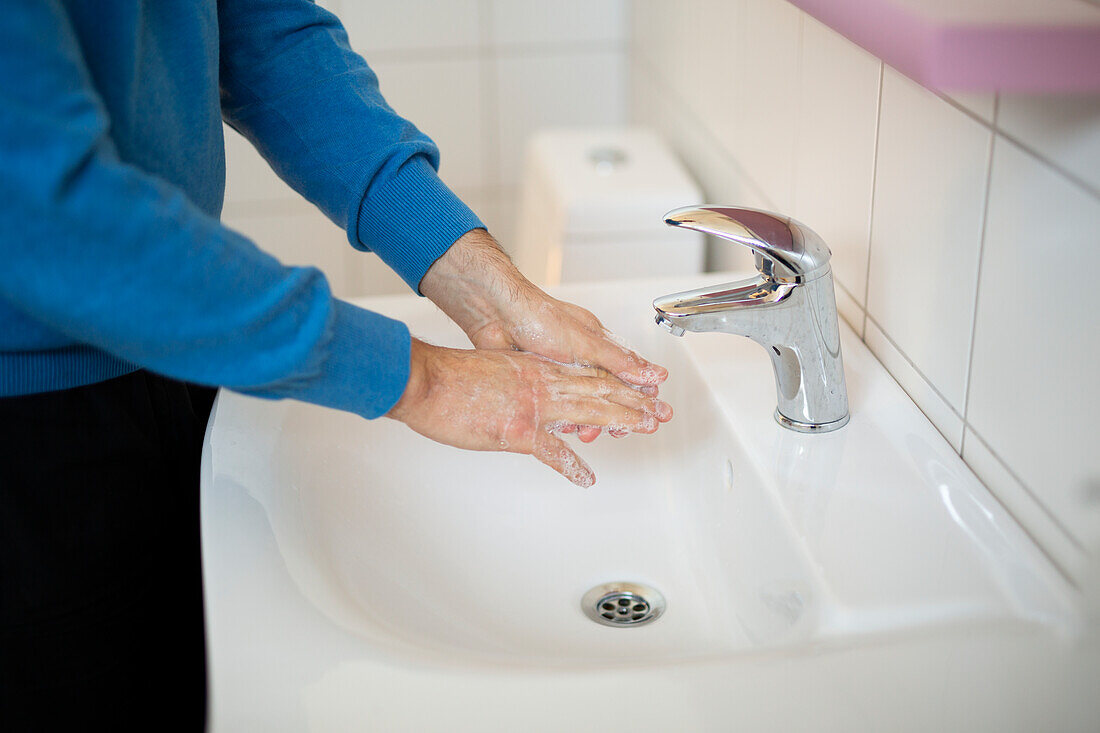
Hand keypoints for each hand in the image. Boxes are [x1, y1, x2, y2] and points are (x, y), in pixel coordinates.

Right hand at [386, 339, 672, 486]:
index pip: (588, 373)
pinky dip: (572, 466)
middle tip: (660, 411)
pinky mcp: (517, 431)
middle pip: (599, 390)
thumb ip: (519, 382)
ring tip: (645, 429)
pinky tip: (587, 477)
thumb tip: (530, 395)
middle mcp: (542, 383)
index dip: (619, 381)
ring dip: (622, 420)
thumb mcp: (494, 370)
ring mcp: (533, 407)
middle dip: (634, 401)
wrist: (425, 381)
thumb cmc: (450, 378)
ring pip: (590, 412)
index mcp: (536, 368)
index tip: (640, 388)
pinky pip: (553, 452)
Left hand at [421, 229, 669, 440]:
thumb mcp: (587, 343)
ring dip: (588, 421)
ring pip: (581, 404)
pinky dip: (562, 420)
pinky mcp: (538, 382)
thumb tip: (655, 375)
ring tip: (591, 433)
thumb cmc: (539, 318)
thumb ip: (620, 362)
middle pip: (606, 394)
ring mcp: (558, 371)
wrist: (495, 316)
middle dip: (618, 414)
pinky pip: (555, 408)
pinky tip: (564, 429)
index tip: (656, 414)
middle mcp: (580, 358)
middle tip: (625, 431)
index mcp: (597, 344)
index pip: (628, 373)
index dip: (642, 394)